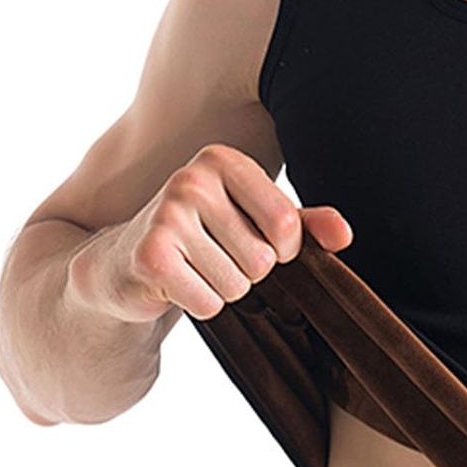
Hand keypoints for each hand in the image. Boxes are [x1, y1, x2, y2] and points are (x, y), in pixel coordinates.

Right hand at [66, 142, 352, 324]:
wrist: (123, 262)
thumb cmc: (203, 239)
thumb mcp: (256, 223)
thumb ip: (304, 224)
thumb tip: (344, 235)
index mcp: (223, 161)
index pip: (287, 225)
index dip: (283, 252)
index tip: (258, 244)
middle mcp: (192, 179)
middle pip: (262, 260)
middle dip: (247, 274)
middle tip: (214, 259)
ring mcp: (165, 215)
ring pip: (237, 284)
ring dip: (222, 290)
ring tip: (194, 270)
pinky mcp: (150, 256)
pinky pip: (209, 303)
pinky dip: (199, 305)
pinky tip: (176, 284)